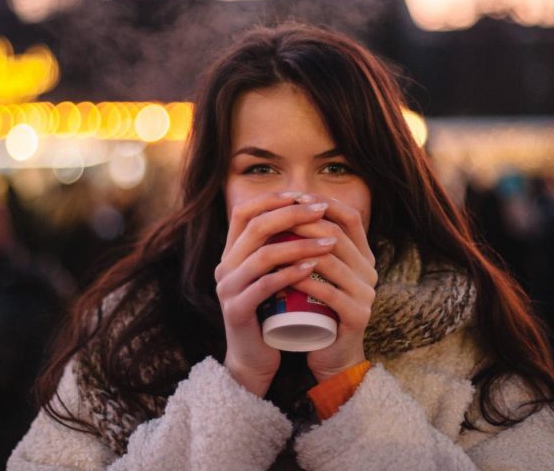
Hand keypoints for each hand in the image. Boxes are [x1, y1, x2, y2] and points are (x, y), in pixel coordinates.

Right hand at [215, 192, 338, 395]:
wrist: (254, 357)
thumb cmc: (269, 312)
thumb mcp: (270, 275)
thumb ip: (277, 248)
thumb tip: (306, 212)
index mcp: (231, 253)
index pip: (244, 212)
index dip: (272, 199)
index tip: (303, 195)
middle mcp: (225, 266)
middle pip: (256, 227)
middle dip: (292, 215)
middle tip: (322, 211)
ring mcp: (228, 288)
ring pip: (263, 255)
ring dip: (299, 244)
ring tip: (329, 242)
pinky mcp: (237, 310)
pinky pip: (264, 285)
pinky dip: (290, 274)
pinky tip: (312, 268)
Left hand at [287, 195, 376, 382]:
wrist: (332, 354)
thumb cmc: (319, 308)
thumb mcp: (320, 273)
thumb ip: (314, 244)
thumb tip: (288, 206)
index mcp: (364, 256)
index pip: (350, 218)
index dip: (324, 203)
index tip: (295, 196)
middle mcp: (370, 271)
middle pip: (337, 236)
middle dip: (305, 223)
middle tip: (276, 218)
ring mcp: (366, 294)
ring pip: (332, 263)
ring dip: (301, 250)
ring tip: (274, 243)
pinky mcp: (357, 316)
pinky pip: (330, 293)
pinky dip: (306, 281)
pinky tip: (285, 275)